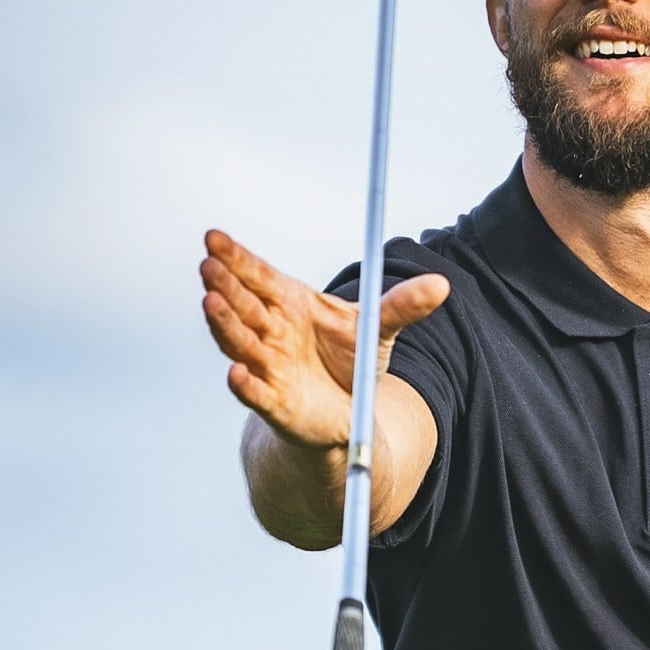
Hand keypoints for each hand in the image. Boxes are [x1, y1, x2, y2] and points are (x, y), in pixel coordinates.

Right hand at [199, 230, 447, 453]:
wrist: (349, 412)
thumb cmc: (350, 363)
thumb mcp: (378, 329)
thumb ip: (403, 306)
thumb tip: (442, 284)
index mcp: (289, 303)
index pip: (257, 275)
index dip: (235, 258)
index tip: (212, 238)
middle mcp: (271, 332)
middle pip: (243, 304)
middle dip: (224, 285)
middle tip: (207, 265)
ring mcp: (269, 366)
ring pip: (240, 343)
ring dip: (224, 325)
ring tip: (209, 303)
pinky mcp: (275, 402)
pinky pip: (256, 393)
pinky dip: (245, 385)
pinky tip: (236, 374)